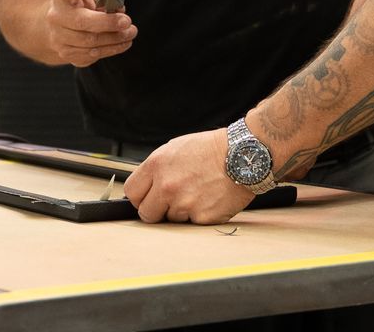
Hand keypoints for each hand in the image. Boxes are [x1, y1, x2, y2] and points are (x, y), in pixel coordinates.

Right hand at [44, 0, 135, 66]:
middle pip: (82, 22)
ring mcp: (58, 38)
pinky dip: (110, 49)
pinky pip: (91, 55)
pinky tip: (122, 44)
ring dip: (114, 39)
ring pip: (89, 43)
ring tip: (130, 33)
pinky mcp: (66, 54)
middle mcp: (55, 17)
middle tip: (127, 22)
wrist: (61, 27)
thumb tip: (120, 10)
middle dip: (108, 23)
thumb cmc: (80, 6)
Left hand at [124, 129, 253, 223]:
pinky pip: (192, 224)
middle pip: (146, 214)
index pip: (132, 193)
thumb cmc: (211, 149)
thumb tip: (146, 187)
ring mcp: (183, 203)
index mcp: (157, 165)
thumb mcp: (175, 149)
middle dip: (156, 210)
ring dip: (181, 212)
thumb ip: (157, 169)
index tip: (147, 198)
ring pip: (171, 220)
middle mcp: (167, 186)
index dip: (140, 197)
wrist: (242, 155)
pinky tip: (208, 199)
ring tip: (197, 193)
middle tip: (172, 201)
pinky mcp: (201, 217)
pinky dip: (199, 215)